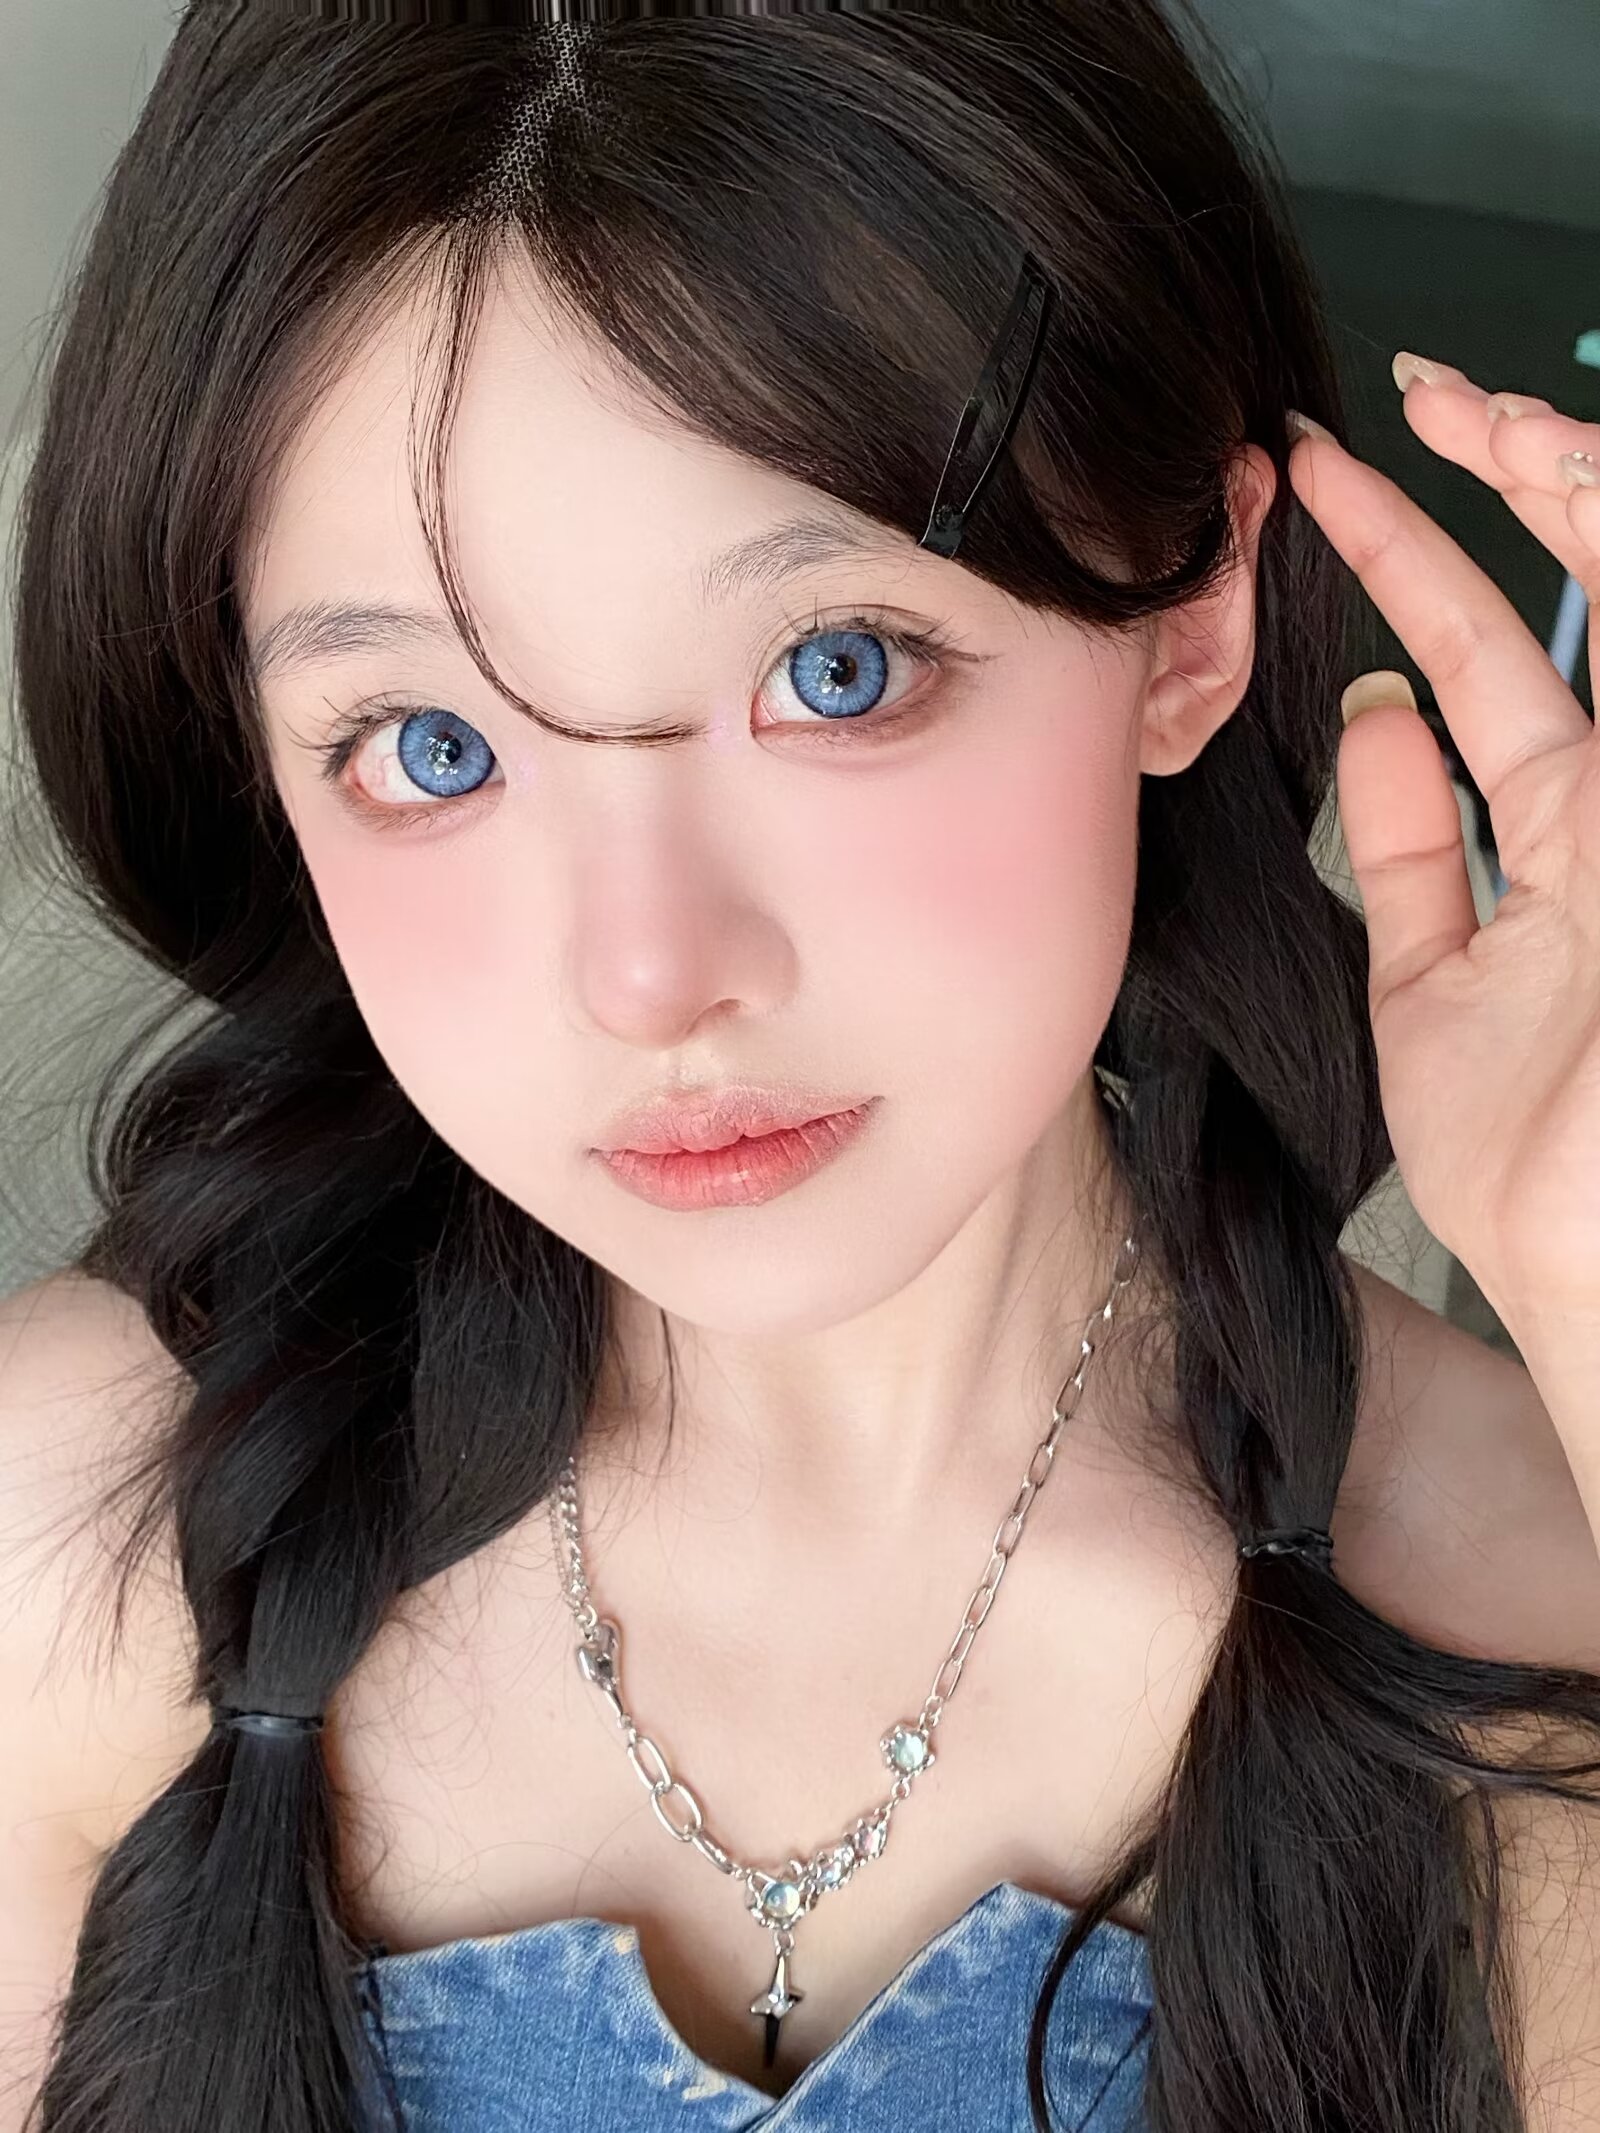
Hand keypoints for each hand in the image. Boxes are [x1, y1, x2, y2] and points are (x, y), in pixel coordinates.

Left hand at [1286, 356, 1599, 1331]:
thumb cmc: (1538, 1170)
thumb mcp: (1436, 991)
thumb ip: (1412, 858)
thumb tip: (1371, 727)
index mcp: (1572, 843)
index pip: (1485, 668)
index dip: (1408, 567)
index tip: (1315, 493)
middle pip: (1572, 609)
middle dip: (1501, 486)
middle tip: (1410, 396)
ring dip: (1565, 497)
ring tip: (1468, 410)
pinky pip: (1595, 716)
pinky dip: (1584, 592)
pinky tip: (1553, 482)